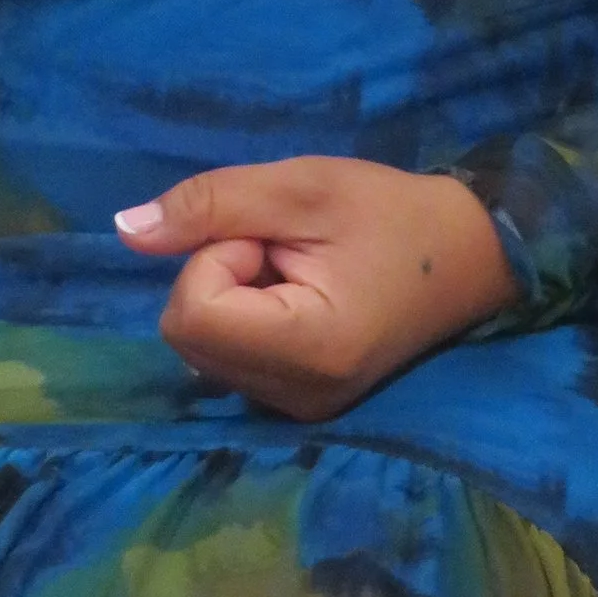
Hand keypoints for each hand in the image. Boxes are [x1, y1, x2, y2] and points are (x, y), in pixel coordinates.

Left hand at [116, 156, 516, 420]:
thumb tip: (126, 231)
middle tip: (286, 249)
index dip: (215, 256)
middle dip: (218, 273)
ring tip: (297, 270)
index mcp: (307, 351)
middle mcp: (297, 399)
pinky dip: (243, 317)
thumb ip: (211, 204)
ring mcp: (298, 410)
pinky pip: (226, 358)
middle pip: (186, 333)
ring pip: (199, 346)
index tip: (272, 236)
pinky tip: (297, 295)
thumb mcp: (302, 186)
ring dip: (230, 294)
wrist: (471, 256)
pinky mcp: (298, 404)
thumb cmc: (392, 212)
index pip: (191, 312)